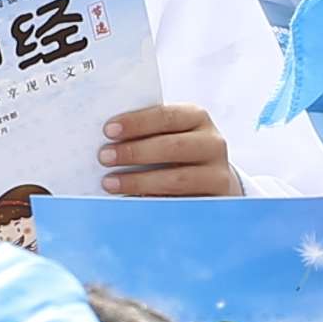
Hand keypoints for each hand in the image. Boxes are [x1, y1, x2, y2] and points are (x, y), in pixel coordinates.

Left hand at [98, 104, 243, 197]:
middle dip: (135, 152)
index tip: (108, 130)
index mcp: (196, 118)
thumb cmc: (176, 152)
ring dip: (140, 181)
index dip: (137, 122)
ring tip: (110, 183)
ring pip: (178, 179)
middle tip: (104, 157)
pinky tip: (133, 203)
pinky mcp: (216, 201)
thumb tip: (107, 142)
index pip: (166, 116)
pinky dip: (155, 204)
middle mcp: (212, 143)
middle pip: (173, 147)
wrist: (211, 181)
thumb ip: (145, 134)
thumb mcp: (167, 135)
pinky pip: (182, 205)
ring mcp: (217, 173)